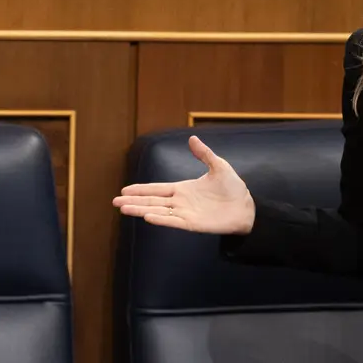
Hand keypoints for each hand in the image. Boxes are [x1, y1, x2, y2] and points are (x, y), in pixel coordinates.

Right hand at [112, 136, 255, 233]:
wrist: (246, 206)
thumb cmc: (233, 188)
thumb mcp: (218, 166)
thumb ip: (204, 154)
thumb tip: (192, 138)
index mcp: (184, 189)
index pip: (157, 189)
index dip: (141, 189)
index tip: (124, 190)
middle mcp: (181, 202)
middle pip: (152, 201)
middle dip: (134, 201)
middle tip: (115, 202)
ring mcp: (186, 213)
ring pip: (158, 211)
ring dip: (141, 210)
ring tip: (124, 209)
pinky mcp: (193, 224)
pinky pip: (174, 221)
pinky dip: (161, 219)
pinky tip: (147, 216)